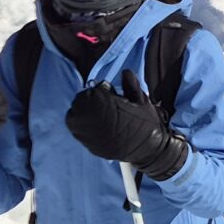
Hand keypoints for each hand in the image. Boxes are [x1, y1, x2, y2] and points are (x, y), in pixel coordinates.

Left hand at [64, 72, 188, 179]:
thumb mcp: (142, 101)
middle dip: (89, 98)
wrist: (150, 150)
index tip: (108, 92)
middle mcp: (97, 122)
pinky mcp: (90, 146)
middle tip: (102, 101)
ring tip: (96, 112)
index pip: (92, 91)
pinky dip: (80, 124)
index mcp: (110, 107)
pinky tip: (93, 124)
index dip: (100, 89)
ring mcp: (91, 136)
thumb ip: (131, 86)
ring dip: (82, 111)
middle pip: (80, 102)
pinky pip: (76, 130)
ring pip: (74, 116)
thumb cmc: (147, 124)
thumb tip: (125, 72)